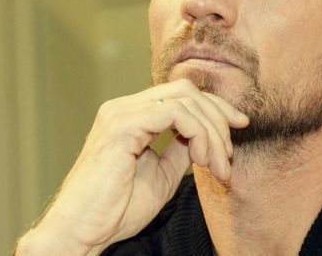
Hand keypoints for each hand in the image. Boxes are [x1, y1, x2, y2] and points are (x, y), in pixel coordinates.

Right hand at [14, 78, 248, 254]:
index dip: (215, 107)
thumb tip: (205, 137)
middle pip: (187, 91)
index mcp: (132, 116)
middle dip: (219, 117)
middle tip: (228, 156)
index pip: (182, 95)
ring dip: (212, 132)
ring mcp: (121, 113)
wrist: (81, 232)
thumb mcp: (163, 174)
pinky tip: (201, 158)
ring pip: (186, 100)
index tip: (240, 126)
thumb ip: (181, 149)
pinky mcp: (122, 126)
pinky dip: (198, 132)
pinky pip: (175, 113)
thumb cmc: (115, 209)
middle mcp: (125, 107)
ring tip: (218, 165)